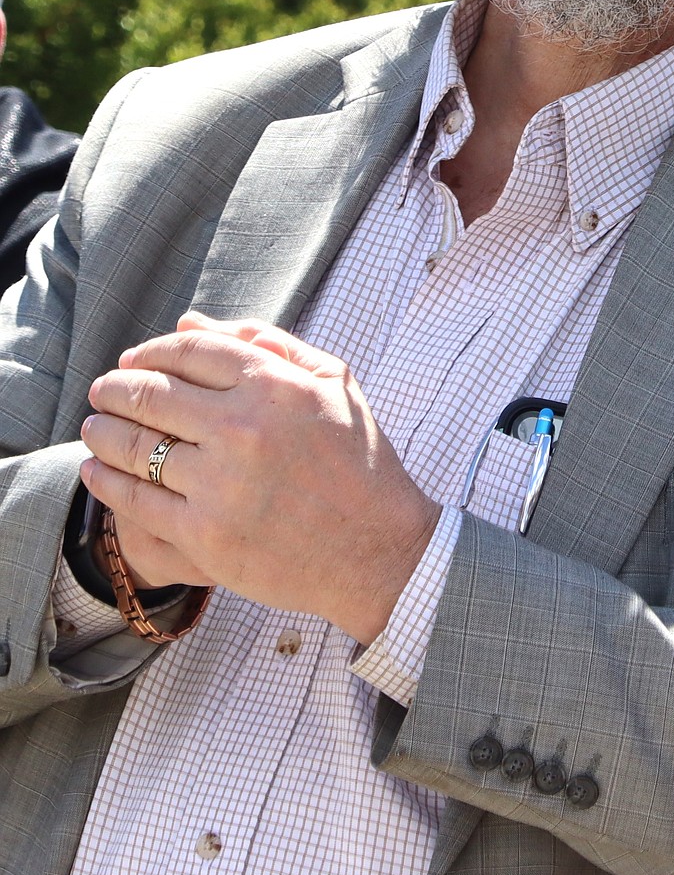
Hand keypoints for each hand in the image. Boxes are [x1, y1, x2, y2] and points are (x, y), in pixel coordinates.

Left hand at [79, 312, 440, 643]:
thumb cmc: (360, 462)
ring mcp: (220, 484)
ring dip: (103, 431)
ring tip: (94, 427)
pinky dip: (106, 482)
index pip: (189, 350)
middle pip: (151, 393)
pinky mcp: (205, 535)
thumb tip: (189, 322)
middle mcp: (243, 428)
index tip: (134, 360)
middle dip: (115, 387)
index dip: (151, 351)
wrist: (379, 552)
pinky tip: (96, 472)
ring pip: (134, 446)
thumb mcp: (334, 383)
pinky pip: (136, 500)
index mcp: (274, 385)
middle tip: (102, 390)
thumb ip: (269, 343)